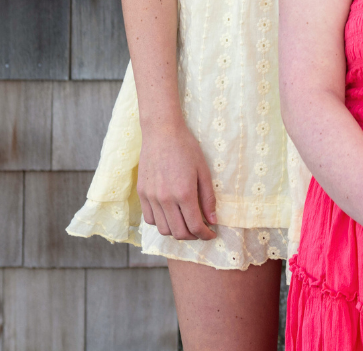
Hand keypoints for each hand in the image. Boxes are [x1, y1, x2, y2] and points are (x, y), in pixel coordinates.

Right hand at [137, 120, 216, 240]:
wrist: (162, 133)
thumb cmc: (187, 148)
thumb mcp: (204, 170)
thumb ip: (208, 197)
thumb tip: (213, 219)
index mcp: (184, 193)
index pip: (195, 226)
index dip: (206, 235)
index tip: (212, 234)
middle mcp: (165, 199)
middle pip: (179, 232)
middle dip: (193, 236)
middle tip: (202, 231)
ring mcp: (151, 198)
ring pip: (163, 229)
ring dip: (177, 232)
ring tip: (187, 224)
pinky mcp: (141, 194)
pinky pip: (150, 219)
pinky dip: (161, 223)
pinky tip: (171, 215)